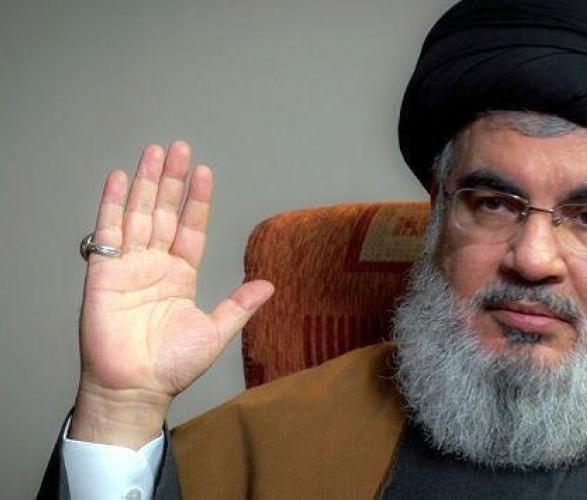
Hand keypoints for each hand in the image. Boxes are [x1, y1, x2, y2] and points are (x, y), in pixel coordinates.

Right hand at [69, 141, 273, 447]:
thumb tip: (270, 285)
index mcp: (181, 275)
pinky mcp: (103, 274)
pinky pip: (108, 233)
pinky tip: (121, 179)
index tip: (205, 172)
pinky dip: (113, 204)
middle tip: (179, 147)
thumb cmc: (172, 366)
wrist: (136, 388)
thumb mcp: (215, 332)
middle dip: (172, 180)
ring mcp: (129, 266)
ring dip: (146, 183)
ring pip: (138, 214)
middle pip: (165, 212)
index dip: (198, 200)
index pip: (191, 228)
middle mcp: (155, 265)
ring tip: (155, 152)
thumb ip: (239, 306)